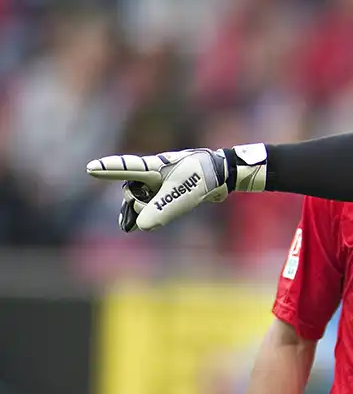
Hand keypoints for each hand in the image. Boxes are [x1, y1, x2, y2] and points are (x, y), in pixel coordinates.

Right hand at [86, 148, 231, 230]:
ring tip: (168, 206)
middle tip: (162, 202)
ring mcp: (155, 183)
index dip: (109, 168)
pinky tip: (137, 226)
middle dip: (138, 204)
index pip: (128, 167)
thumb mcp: (183, 196)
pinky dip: (146, 215)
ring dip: (145, 211)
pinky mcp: (163, 193)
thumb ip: (163, 209)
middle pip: (131, 193)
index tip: (90, 168)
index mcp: (155, 166)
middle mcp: (151, 173)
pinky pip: (147, 207)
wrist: (221, 174)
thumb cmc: (202, 178)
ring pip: (139, 202)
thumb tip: (140, 227)